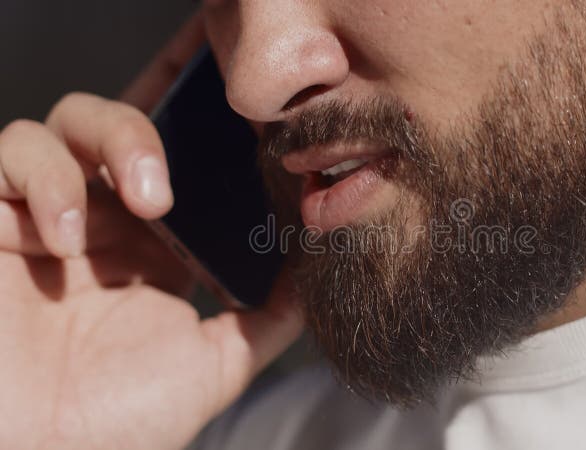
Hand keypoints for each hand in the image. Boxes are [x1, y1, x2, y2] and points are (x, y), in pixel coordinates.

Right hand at [0, 14, 303, 449]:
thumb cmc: (118, 419)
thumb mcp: (216, 362)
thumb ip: (269, 316)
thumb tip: (316, 274)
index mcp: (149, 245)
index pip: (172, 160)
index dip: (193, 125)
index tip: (226, 113)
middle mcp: (94, 222)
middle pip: (113, 126)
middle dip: (142, 136)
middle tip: (165, 193)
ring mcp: (38, 218)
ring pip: (58, 126)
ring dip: (103, 147)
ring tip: (138, 208)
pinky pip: (5, 161)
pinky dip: (42, 180)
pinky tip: (63, 236)